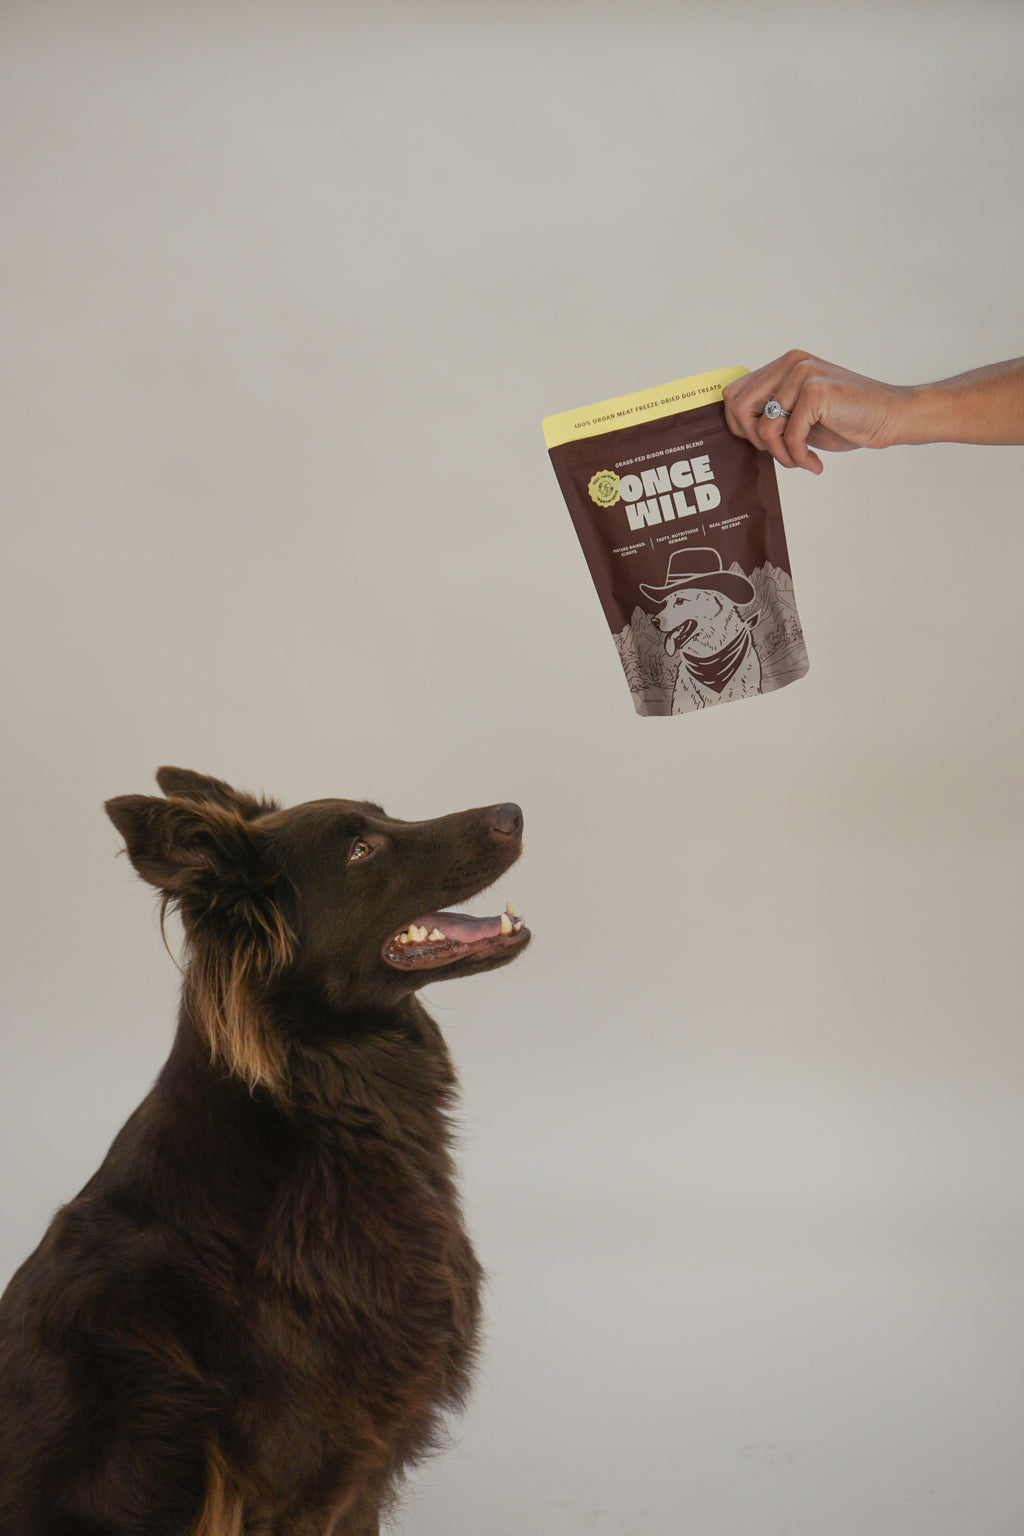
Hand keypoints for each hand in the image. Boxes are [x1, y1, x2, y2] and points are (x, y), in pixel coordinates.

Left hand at [722, 351, 909, 474]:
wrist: (889, 416)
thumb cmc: (845, 419)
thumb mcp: (800, 413)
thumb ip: (772, 411)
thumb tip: (736, 426)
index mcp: (784, 365)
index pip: (734, 393)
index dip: (738, 426)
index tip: (763, 444)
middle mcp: (790, 363)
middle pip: (739, 408)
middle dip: (756, 442)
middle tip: (782, 454)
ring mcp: (803, 374)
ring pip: (764, 427)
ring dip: (781, 455)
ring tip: (802, 461)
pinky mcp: (815, 392)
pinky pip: (788, 436)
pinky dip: (799, 458)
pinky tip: (814, 464)